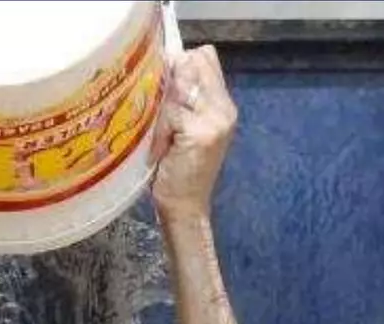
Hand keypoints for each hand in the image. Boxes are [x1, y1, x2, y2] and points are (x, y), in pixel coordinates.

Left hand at [150, 46, 235, 222]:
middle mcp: (225, 107)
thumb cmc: (177, 169)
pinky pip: (170, 111)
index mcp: (222, 103)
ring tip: (160, 137)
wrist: (185, 208)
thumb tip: (159, 64)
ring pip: (177, 85)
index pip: (204, 56)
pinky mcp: (202, 132)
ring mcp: (217, 119)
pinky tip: (159, 151)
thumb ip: (180, 97)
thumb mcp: (181, 127)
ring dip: (161, 108)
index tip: (165, 90)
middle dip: (169, 81)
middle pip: (192, 62)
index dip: (181, 65)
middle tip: (161, 115)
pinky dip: (158, 130)